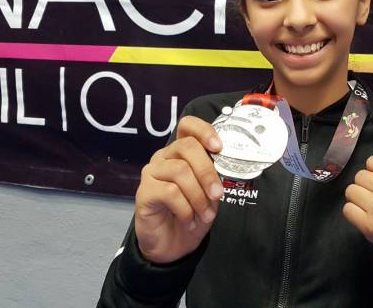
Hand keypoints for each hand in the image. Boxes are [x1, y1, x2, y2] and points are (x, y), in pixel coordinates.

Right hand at [134, 116, 223, 263]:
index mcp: (182, 152)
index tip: (219, 147)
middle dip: (207, 171)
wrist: (174, 245)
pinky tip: (189, 221)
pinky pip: (170, 192)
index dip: (204, 130)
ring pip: (180, 171)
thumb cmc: (193, 213)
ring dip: (199, 197)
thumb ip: (215, 174)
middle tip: (217, 194)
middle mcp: (165, 157)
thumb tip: (228, 163)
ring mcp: (152, 173)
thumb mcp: (210, 192)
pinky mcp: (144, 192)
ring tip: (204, 216)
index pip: (188, 126)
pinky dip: (186, 209)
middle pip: (187, 147)